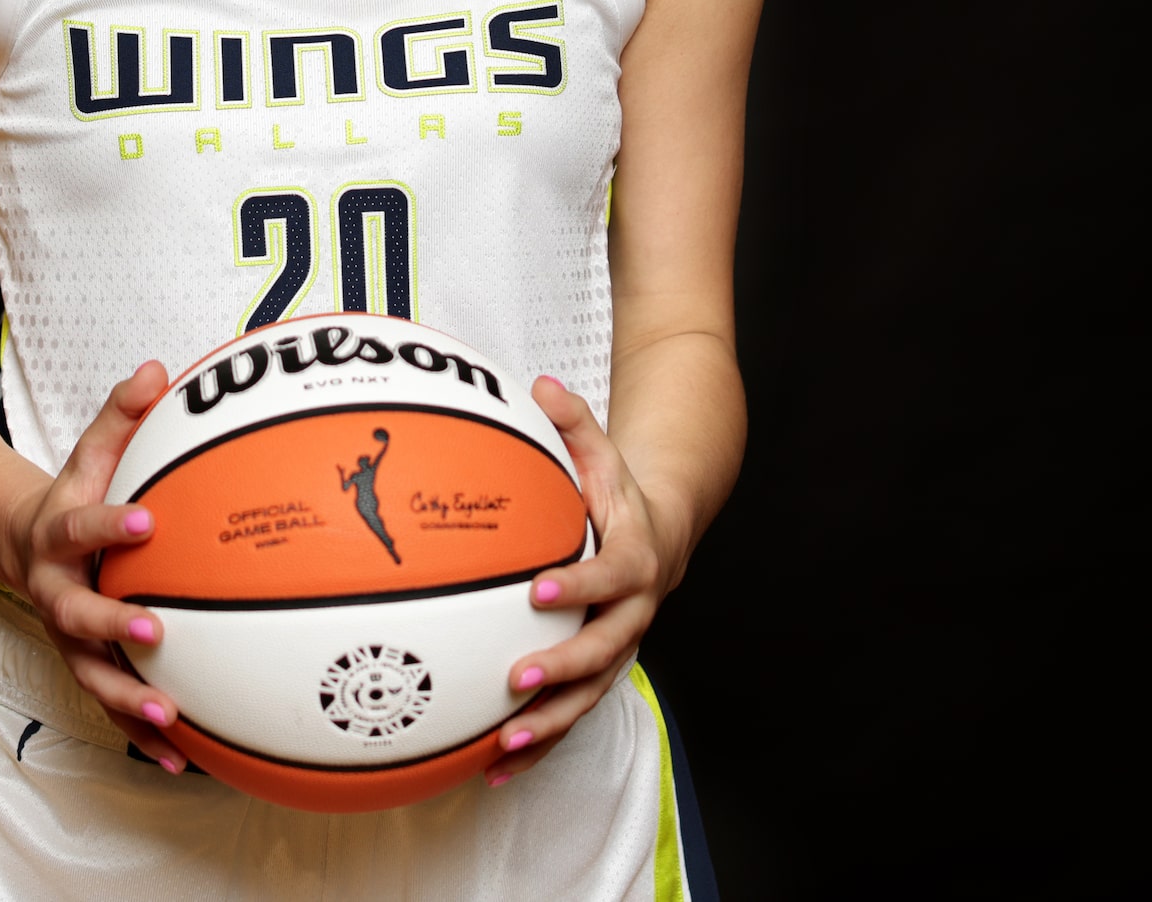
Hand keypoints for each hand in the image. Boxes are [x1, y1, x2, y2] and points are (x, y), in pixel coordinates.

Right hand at [5, 360, 185, 770]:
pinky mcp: (86, 666)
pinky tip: (181, 758)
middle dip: (111, 623)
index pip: (81, 525)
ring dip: (128, 698)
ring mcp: (68, 636)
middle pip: (75, 613)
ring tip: (169, 716)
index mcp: (59, 532)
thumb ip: (124, 413)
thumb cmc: (77, 493)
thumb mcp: (95, 451)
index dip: (108, 525)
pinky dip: (142, 734)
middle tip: (153, 630)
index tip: (146, 522)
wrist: (22, 543)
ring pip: (92, 674)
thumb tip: (160, 369)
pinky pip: (113, 706)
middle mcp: (56, 590)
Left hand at [487, 377, 673, 785]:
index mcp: (633, 561)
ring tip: (503, 745)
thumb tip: (541, 384)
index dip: (578, 586)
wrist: (660, 537)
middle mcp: (631, 614)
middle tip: (514, 680)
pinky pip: (569, 715)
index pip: (610, 578)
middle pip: (602, 652)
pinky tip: (491, 768)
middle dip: (560, 670)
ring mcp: (616, 650)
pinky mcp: (596, 675)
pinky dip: (537, 745)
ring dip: (548, 725)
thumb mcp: (602, 453)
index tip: (538, 590)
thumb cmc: (617, 494)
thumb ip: (574, 423)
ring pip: (588, 698)